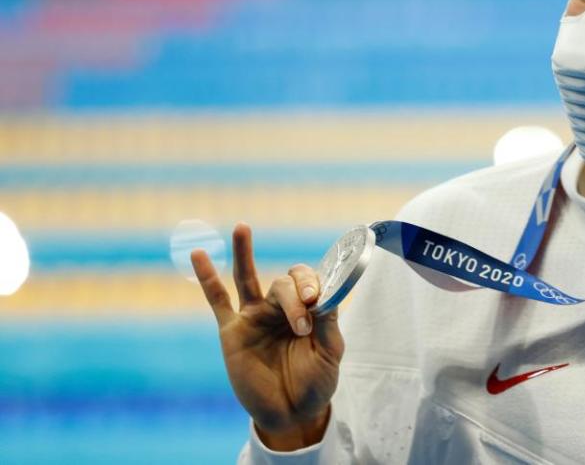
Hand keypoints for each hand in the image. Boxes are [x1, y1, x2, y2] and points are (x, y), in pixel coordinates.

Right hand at [191, 223, 344, 450]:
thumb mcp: (330, 353)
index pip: (308, 281)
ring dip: (244, 252)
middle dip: (294, 297)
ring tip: (243, 227)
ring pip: (248, 278)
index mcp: (307, 308)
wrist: (292, 414)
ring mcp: (254, 317)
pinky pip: (217, 300)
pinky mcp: (232, 332)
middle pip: (283, 283)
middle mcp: (280, 307)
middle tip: (302, 323)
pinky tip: (199, 254)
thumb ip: (326, 323)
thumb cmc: (315, 383)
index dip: (312, 285)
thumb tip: (322, 295)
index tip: (315, 301)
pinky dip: (207, 277)